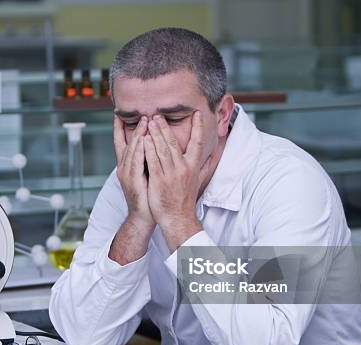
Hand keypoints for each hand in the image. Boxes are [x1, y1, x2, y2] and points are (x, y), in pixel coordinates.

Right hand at [113, 115, 154, 228]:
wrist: (143, 216)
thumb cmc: (147, 196)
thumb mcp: (146, 174)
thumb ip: (147, 159)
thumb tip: (154, 144)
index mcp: (127, 165)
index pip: (121, 141)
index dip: (121, 128)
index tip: (122, 114)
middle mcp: (124, 167)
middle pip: (127, 142)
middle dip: (135, 127)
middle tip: (143, 114)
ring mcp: (126, 174)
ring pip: (132, 149)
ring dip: (138, 134)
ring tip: (145, 122)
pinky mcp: (132, 180)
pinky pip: (136, 162)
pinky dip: (139, 150)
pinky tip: (144, 140)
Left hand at [144, 111, 213, 251]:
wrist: (177, 217)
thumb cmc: (185, 198)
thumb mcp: (200, 179)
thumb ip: (207, 164)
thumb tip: (216, 152)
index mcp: (193, 166)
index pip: (198, 142)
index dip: (198, 127)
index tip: (196, 113)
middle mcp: (183, 167)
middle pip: (174, 142)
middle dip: (166, 127)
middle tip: (159, 114)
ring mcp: (171, 173)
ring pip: (162, 149)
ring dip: (156, 134)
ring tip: (150, 121)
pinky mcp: (159, 180)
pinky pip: (153, 161)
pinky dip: (148, 149)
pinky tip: (144, 139)